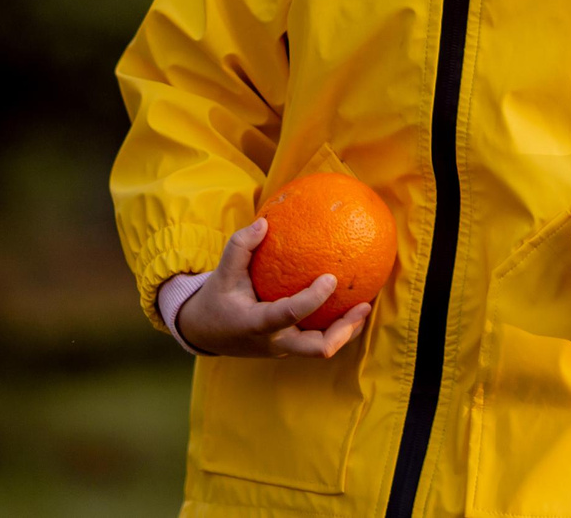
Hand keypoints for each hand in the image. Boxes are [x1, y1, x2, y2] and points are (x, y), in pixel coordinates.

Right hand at [167, 218, 372, 357]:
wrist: (205, 333)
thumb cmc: (217, 298)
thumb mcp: (222, 272)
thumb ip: (241, 247)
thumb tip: (265, 222)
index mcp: (256, 324)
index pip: (288, 314)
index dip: (312, 300)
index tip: (331, 278)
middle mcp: (274, 342)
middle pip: (317, 348)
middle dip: (343, 330)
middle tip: (362, 305)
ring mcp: (283, 348)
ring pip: (321, 349)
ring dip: (346, 330)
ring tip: (365, 305)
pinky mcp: (289, 347)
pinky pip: (316, 340)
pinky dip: (336, 327)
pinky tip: (349, 304)